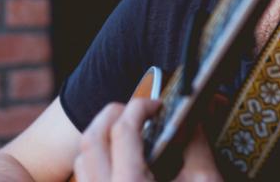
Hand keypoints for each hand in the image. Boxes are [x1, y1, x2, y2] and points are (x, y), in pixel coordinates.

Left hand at [74, 98, 222, 181]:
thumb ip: (197, 145)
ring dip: (101, 138)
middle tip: (139, 111)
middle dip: (114, 114)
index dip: (141, 106)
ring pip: (83, 160)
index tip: (159, 105)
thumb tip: (192, 117)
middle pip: (91, 138)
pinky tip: (123, 162)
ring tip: (129, 133)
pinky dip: (98, 162)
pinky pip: (85, 179)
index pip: (123, 129)